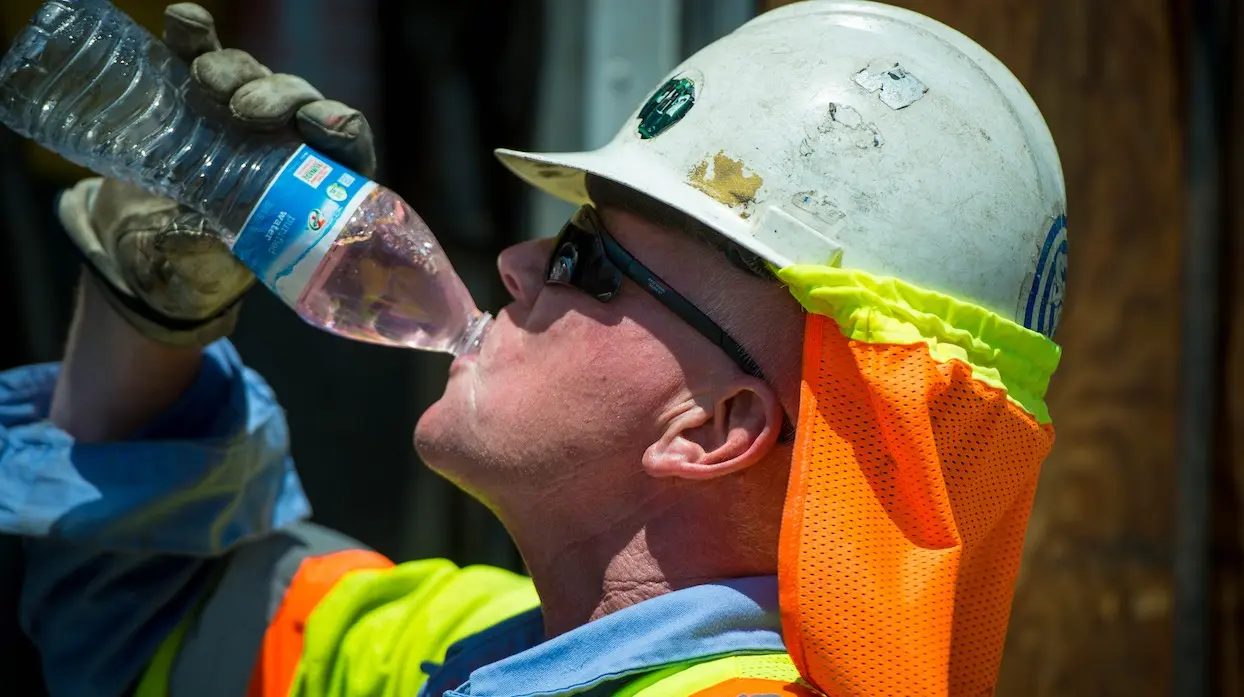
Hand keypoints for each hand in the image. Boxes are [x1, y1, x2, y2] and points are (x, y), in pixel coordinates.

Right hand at [56, 2, 377, 346]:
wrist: (147, 245)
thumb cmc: (200, 264)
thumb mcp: (211, 270)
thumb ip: (211, 257)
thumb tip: (201, 239)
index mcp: (315, 186)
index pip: (346, 146)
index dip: (339, 128)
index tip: (318, 126)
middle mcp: (287, 140)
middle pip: (300, 102)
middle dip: (278, 98)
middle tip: (246, 112)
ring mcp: (244, 113)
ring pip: (255, 77)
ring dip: (235, 70)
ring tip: (205, 79)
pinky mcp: (196, 94)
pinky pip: (201, 56)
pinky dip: (194, 37)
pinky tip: (184, 22)